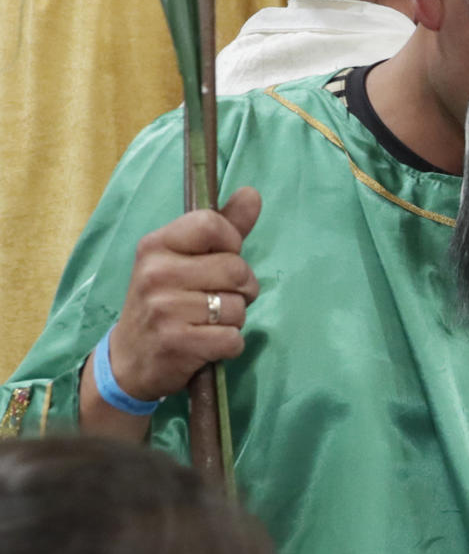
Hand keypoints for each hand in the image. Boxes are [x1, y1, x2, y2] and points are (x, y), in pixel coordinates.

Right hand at [105, 186, 261, 401]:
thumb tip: (253, 193)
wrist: (130, 359)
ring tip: (208, 322)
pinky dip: (230, 345)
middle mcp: (156, 273)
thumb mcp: (183, 259)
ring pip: (238, 307)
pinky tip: (208, 344)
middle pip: (235, 269)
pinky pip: (233, 339)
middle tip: (221, 298)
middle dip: (242, 288)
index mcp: (156, 245)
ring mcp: (164, 309)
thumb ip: (222, 227)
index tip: (222, 259)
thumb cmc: (164, 302)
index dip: (231, 244)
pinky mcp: (177, 343)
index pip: (211, 224)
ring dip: (234, 319)